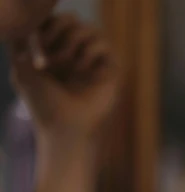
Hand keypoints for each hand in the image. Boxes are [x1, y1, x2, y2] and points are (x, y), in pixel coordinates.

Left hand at [10, 14, 118, 139]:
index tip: (36, 45)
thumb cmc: (43, 103)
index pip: (52, 20)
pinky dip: (88, 52)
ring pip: (87, 27)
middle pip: (70, 18)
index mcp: (53, 50)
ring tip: (64, 63)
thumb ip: (23, 42)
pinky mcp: (109, 67)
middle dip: (57, 31)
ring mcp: (92, 60)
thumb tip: (31, 23)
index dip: (44, 25)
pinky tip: (80, 69)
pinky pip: (102, 42)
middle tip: (49, 55)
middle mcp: (74, 52)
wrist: (66, 127)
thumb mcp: (22, 69)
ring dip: (71, 41)